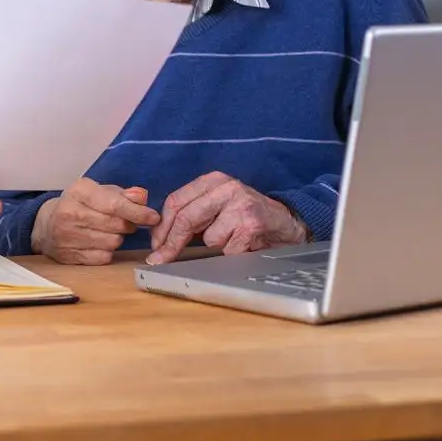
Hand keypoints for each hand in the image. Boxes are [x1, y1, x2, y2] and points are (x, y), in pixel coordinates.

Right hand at [31, 177, 159, 264]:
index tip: (154, 217)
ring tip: (110, 231)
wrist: (45, 224)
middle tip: (127, 222)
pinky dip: (108, 251)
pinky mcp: (68, 256)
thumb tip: (142, 197)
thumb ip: (123, 194)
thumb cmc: (78, 204)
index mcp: (79, 191)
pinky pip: (103, 258)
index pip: (114, 204)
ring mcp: (67, 236)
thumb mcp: (98, 191)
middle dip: (129, 224)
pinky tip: (100, 242)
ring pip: (112, 242)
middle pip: (116, 225)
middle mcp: (70, 213)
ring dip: (118, 238)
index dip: (138, 212)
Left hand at [147, 172, 306, 264]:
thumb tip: (160, 238)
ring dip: (216, 246)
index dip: (161, 226)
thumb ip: (192, 213)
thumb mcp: (217, 206)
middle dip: (171, 243)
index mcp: (213, 180)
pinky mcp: (252, 224)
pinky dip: (233, 253)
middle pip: (186, 218)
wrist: (286, 223)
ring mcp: (241, 205)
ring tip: (232, 238)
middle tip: (161, 260)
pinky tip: (245, 243)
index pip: (176, 201)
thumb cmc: (246, 217)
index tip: (155, 245)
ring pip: (209, 238)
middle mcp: (226, 187)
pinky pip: (228, 249)